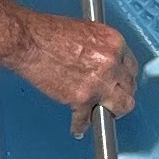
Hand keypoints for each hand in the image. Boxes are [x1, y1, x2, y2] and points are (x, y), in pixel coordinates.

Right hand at [11, 11, 136, 134]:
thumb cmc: (48, 32)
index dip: (124, 78)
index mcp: (114, 43)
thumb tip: (105, 63)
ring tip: (104, 114)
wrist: (27, 41)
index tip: (120, 83)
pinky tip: (78, 127)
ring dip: (112, 112)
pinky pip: (87, 119)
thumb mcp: (87, 31)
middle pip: (129, 88)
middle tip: (113, 100)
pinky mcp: (82, 98)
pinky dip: (80, 125)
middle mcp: (111, 63)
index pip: (131, 67)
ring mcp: (98, 82)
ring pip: (121, 106)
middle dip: (122, 95)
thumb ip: (102, 49)